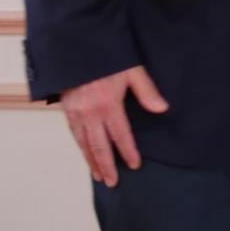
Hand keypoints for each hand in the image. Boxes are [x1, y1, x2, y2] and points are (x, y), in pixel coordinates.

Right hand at [60, 65, 168, 186]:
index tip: (134, 165)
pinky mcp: (66, 110)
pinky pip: (74, 134)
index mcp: (108, 105)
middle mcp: (90, 113)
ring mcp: (76, 113)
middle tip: (112, 182)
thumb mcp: (132, 71)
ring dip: (91, 161)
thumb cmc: (109, 58)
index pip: (120, 135)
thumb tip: (163, 109)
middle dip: (106, 165)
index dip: (128, 151)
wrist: (77, 48)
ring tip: (99, 176)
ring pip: (84, 143)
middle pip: (99, 146)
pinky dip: (80, 148)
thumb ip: (147, 92)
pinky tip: (86, 155)